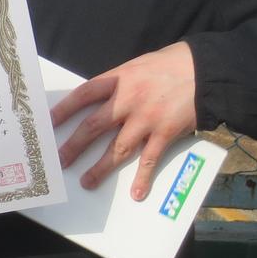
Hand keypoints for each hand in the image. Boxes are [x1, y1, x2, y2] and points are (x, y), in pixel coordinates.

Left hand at [52, 41, 196, 200]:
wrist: (207, 70)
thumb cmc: (172, 64)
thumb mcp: (139, 65)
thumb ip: (119, 83)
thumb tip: (99, 100)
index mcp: (120, 79)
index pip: (84, 94)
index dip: (65, 109)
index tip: (49, 123)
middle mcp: (129, 99)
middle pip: (94, 126)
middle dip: (74, 145)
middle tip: (60, 160)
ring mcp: (147, 118)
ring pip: (117, 148)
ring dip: (100, 168)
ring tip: (86, 182)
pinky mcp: (165, 132)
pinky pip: (150, 160)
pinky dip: (143, 178)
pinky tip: (136, 193)